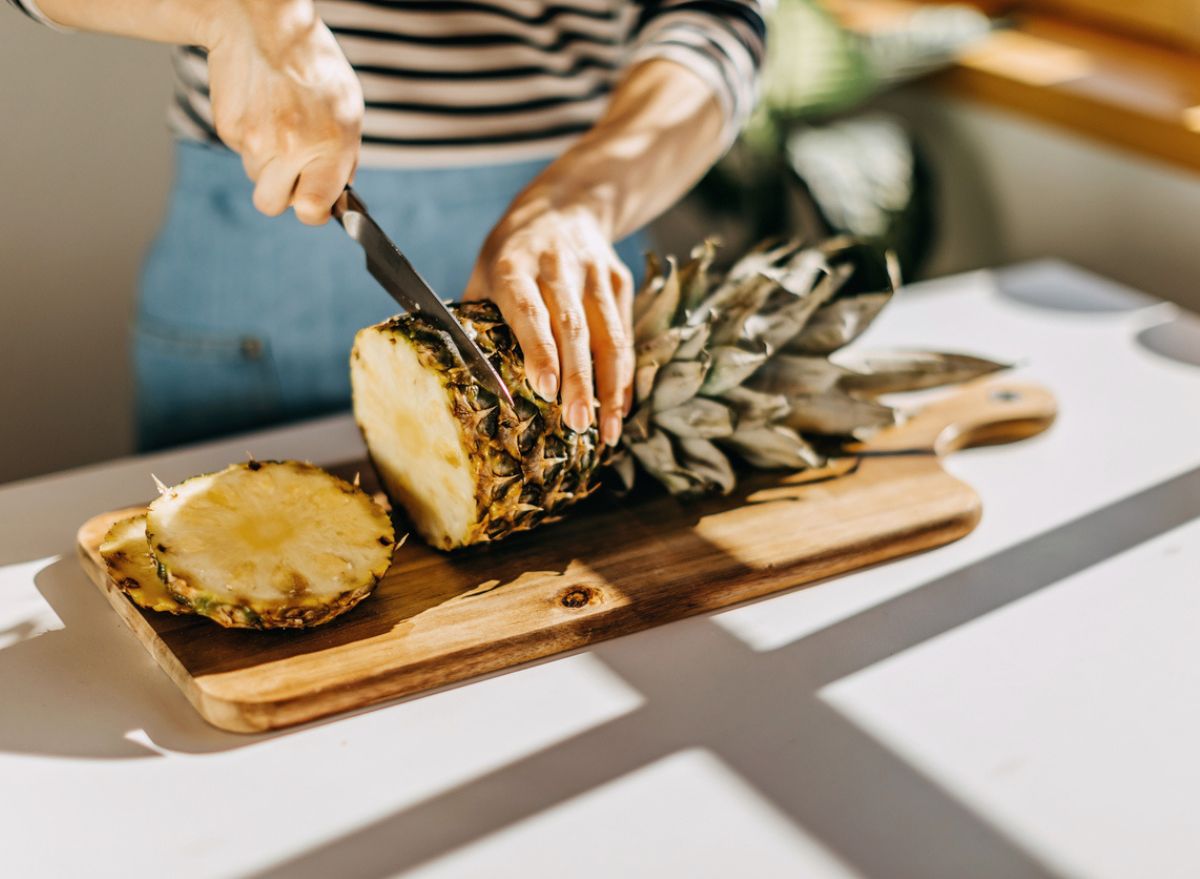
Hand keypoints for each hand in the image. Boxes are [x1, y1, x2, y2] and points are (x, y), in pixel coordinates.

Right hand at [206, 0, 362, 224]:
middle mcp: (290, 147)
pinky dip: (250, 138)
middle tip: (293, 167)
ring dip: (267, 162)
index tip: (315, 203)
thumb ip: (344, 157)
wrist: (263, 26)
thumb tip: (336, 194)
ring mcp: (255, 140)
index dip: (312, 211)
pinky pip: (240, 152)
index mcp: (329, 146)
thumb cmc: (314, 67)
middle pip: (272, 204)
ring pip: (257, 177)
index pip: (311, 210)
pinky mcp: (228, 128)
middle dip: (282, 192)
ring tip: (280, 123)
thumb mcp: (348, 111)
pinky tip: (261, 109)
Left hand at [464, 201, 633, 445]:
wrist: (566, 205)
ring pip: (608, 334)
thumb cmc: (512, 253)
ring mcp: (594, 273)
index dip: (539, 349)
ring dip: (609, 386)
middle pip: (573, 327)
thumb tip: (465, 379)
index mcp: (515, 264)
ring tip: (606, 430)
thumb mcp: (485, 272)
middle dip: (578, 379)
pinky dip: (623, 374)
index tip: (545, 388)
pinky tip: (619, 408)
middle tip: (577, 424)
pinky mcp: (619, 281)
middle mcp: (557, 266)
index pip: (530, 309)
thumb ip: (477, 320)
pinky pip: (624, 334)